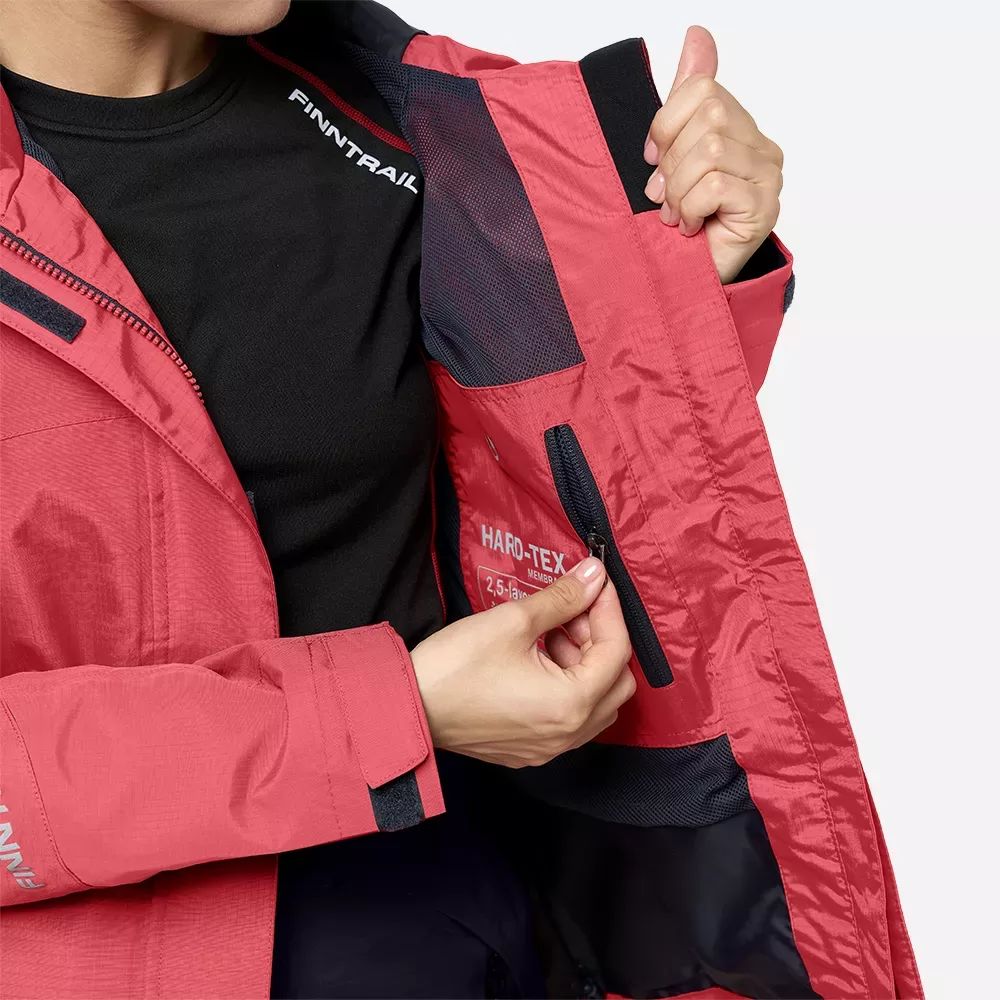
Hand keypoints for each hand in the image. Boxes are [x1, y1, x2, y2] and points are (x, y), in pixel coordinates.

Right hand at [410, 557, 635, 767]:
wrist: (406, 707)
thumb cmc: (456, 666)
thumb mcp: (513, 621)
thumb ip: (562, 598)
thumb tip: (593, 575)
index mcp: (571, 704)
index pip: (616, 650)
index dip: (609, 609)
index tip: (594, 582)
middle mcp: (568, 734)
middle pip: (616, 682)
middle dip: (600, 640)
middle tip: (572, 612)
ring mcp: (549, 748)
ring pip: (596, 703)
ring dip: (585, 664)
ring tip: (551, 634)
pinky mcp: (529, 750)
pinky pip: (569, 719)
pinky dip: (568, 686)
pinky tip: (538, 660)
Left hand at [643, 26, 783, 283]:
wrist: (687, 283)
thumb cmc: (679, 224)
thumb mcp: (672, 155)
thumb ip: (685, 99)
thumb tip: (697, 35)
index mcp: (742, 129)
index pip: (703, 89)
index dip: (666, 124)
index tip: (654, 162)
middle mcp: (763, 149)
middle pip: (709, 116)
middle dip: (672, 160)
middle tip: (666, 196)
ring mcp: (768, 178)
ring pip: (711, 150)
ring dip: (679, 189)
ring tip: (677, 216)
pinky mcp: (763, 208)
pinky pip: (716, 184)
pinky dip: (692, 206)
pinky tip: (691, 227)